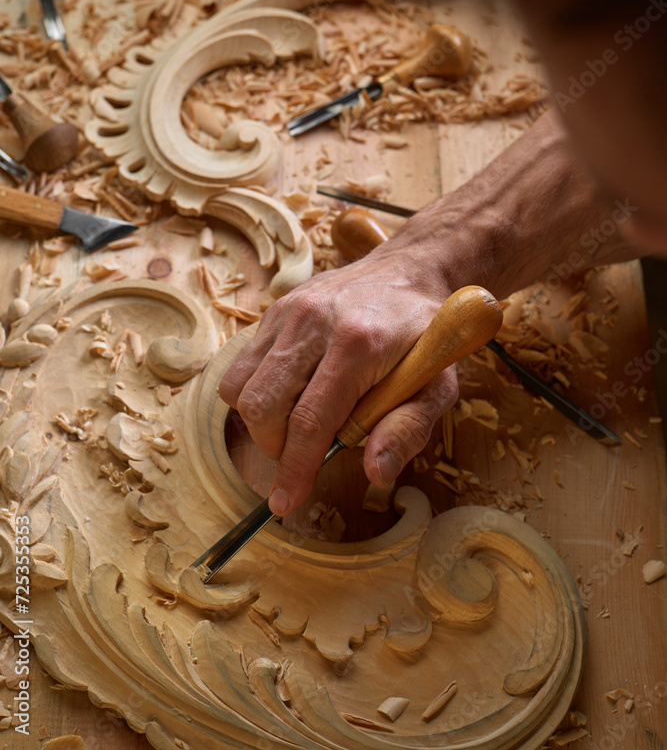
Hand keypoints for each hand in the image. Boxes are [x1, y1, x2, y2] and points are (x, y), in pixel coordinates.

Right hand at [218, 245, 457, 515]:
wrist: (411, 271)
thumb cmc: (425, 336)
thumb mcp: (438, 385)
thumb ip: (408, 429)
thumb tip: (376, 473)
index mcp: (359, 343)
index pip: (311, 420)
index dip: (294, 469)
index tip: (285, 503)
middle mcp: (315, 322)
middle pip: (265, 406)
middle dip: (276, 449)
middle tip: (301, 457)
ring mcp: (289, 312)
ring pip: (242, 387)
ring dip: (260, 423)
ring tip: (294, 426)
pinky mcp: (276, 309)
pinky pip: (241, 366)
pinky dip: (254, 394)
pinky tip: (287, 396)